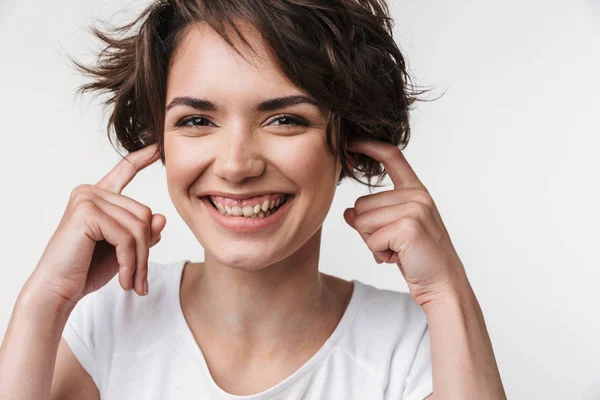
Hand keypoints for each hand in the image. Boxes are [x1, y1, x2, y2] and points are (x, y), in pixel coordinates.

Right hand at [29, 144, 165, 305]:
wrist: (57, 291)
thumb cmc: (87, 269)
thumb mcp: (124, 250)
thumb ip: (142, 232)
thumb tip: (161, 217)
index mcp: (98, 196)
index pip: (124, 171)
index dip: (141, 158)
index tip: (157, 147)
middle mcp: (91, 192)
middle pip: (144, 214)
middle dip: (146, 250)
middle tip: (140, 279)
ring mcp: (87, 199)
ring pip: (139, 227)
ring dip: (140, 261)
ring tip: (133, 283)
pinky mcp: (86, 213)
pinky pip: (127, 238)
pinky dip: (131, 262)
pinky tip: (124, 280)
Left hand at [343, 140, 467, 306]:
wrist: (442, 284)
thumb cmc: (417, 257)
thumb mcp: (391, 231)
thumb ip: (370, 217)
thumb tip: (348, 213)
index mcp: (416, 190)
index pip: (392, 157)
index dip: (369, 146)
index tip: (350, 142)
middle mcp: (417, 195)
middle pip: (360, 204)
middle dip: (367, 231)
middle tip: (393, 244)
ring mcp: (414, 209)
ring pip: (362, 222)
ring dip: (372, 243)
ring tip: (397, 251)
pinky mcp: (408, 226)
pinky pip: (371, 239)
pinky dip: (378, 253)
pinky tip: (398, 258)